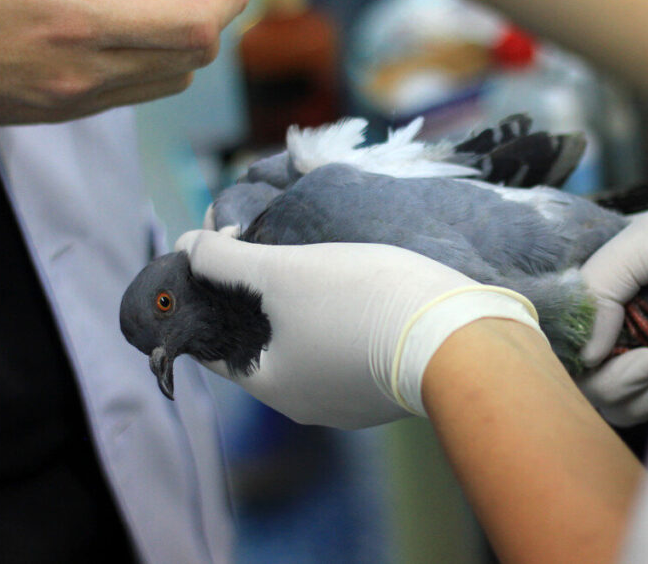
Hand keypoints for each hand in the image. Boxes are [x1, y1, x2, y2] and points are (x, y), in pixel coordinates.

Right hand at [0, 0, 259, 124]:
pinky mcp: (58, 113)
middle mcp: (84, 72)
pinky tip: (117, 22)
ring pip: (168, 78)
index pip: (194, 25)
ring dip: (179, 35)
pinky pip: (133, 91)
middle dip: (207, 7)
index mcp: (75, 20)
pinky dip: (150, 57)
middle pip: (193, 56)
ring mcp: (73, 100)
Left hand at [175, 229, 541, 428]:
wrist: (460, 337)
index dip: (207, 298)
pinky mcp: (389, 385)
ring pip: (308, 346)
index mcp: (273, 386)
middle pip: (263, 343)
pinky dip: (337, 319)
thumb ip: (227, 261)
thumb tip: (187, 243)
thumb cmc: (359, 303)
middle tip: (257, 246)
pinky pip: (347, 349)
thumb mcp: (283, 273)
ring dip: (298, 308)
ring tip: (304, 258)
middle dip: (254, 298)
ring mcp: (353, 400)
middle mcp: (308, 404)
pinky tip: (350, 285)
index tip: (210, 258)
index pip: (216, 344)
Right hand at [578, 202, 647, 425]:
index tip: (598, 352)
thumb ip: (601, 284)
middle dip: (607, 380)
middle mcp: (610, 323)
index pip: (557, 331)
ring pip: (603, 399)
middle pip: (576, 375)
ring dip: (630, 392)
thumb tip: (585, 355)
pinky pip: (634, 410)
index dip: (568, 350)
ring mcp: (636, 353)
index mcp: (598, 287)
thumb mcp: (645, 242)